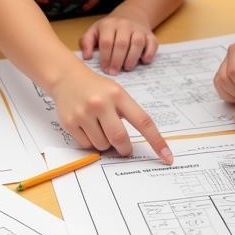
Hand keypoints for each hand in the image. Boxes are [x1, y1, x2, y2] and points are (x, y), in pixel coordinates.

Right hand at [51, 65, 172, 162]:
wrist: (66, 78)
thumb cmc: (97, 88)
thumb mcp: (116, 93)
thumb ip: (127, 114)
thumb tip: (132, 145)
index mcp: (118, 95)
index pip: (143, 122)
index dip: (156, 141)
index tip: (167, 157)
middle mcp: (101, 103)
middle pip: (119, 138)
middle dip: (125, 149)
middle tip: (125, 149)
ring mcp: (83, 113)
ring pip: (102, 145)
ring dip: (105, 144)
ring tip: (100, 128)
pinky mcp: (69, 122)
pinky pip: (86, 145)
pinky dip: (91, 142)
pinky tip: (87, 127)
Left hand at [79, 14, 156, 74]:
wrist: (130, 15)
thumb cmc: (109, 29)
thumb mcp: (94, 31)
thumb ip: (86, 42)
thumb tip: (87, 57)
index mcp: (108, 25)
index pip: (106, 42)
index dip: (105, 57)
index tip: (104, 69)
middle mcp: (124, 25)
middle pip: (121, 44)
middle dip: (117, 61)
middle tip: (114, 72)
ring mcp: (138, 29)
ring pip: (137, 43)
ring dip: (132, 58)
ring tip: (126, 68)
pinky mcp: (150, 34)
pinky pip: (152, 43)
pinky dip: (149, 53)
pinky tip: (143, 61)